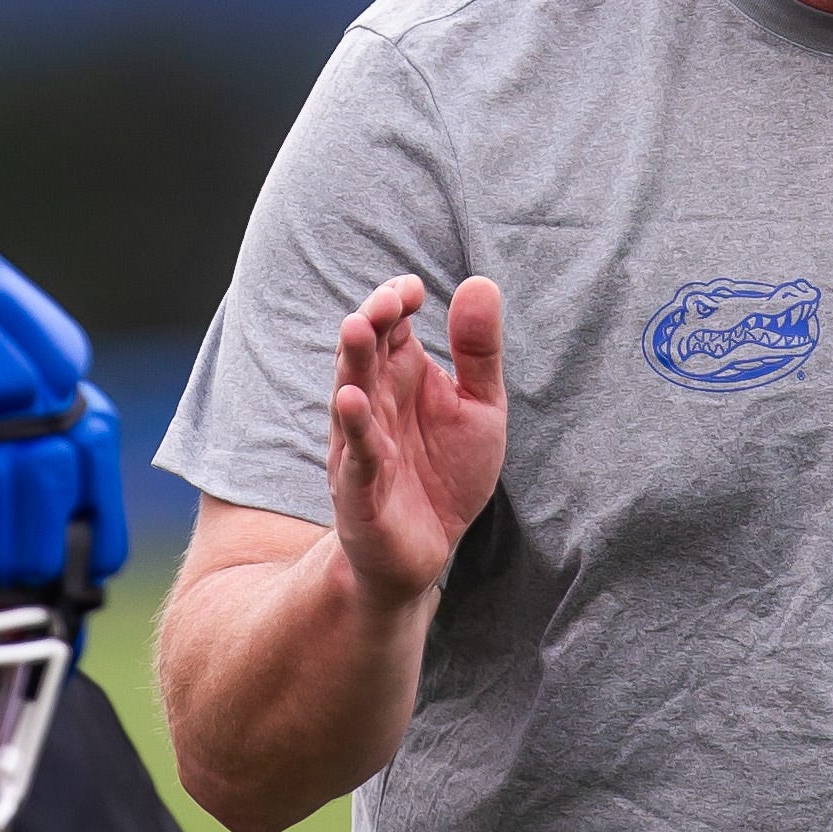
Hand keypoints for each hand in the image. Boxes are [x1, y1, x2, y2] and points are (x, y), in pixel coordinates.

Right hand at [327, 276, 504, 608]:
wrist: (424, 549)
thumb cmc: (446, 473)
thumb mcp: (479, 407)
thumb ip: (479, 351)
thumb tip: (481, 282)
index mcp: (401, 376)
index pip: (390, 325)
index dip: (396, 301)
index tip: (413, 288)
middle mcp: (374, 402)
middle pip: (366, 352)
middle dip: (373, 322)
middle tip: (388, 299)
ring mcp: (361, 443)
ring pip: (352, 394)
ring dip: (352, 362)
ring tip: (356, 328)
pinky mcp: (360, 487)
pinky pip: (356, 454)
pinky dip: (355, 428)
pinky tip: (351, 402)